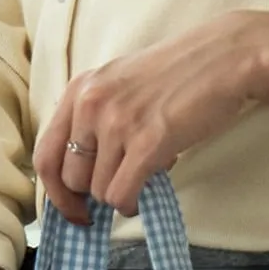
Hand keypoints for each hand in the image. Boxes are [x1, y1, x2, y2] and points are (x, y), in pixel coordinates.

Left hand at [33, 11, 268, 222]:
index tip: (73, 210)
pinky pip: (121, 195)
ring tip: (144, 173)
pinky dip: (131, 204)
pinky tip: (146, 191)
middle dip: (95, 193)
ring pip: (99, 192)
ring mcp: (118, 122)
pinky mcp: (147, 142)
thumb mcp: (120, 87)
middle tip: (120, 188)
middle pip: (73, 180)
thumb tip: (84, 175)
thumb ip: (96, 121)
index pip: (45, 155)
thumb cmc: (176, 77)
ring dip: (121, 195)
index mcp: (80, 90)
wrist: (223, 59)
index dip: (55, 193)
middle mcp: (91, 104)